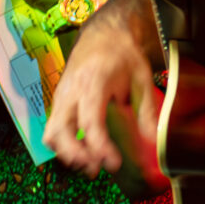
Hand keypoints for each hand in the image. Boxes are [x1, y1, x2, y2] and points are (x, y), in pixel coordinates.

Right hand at [41, 15, 163, 192]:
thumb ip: (146, 110)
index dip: (99, 146)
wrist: (103, 35)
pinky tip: (83, 151)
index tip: (114, 163)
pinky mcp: (58, 102)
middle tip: (98, 168)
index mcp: (93, 82)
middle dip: (77, 155)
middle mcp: (71, 91)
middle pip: (61, 132)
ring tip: (91, 164)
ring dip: (68, 154)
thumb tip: (153, 139)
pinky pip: (53, 130)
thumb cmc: (122, 55)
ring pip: (51, 134)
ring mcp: (61, 97)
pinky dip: (64, 145)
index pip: (89, 121)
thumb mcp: (142, 77)